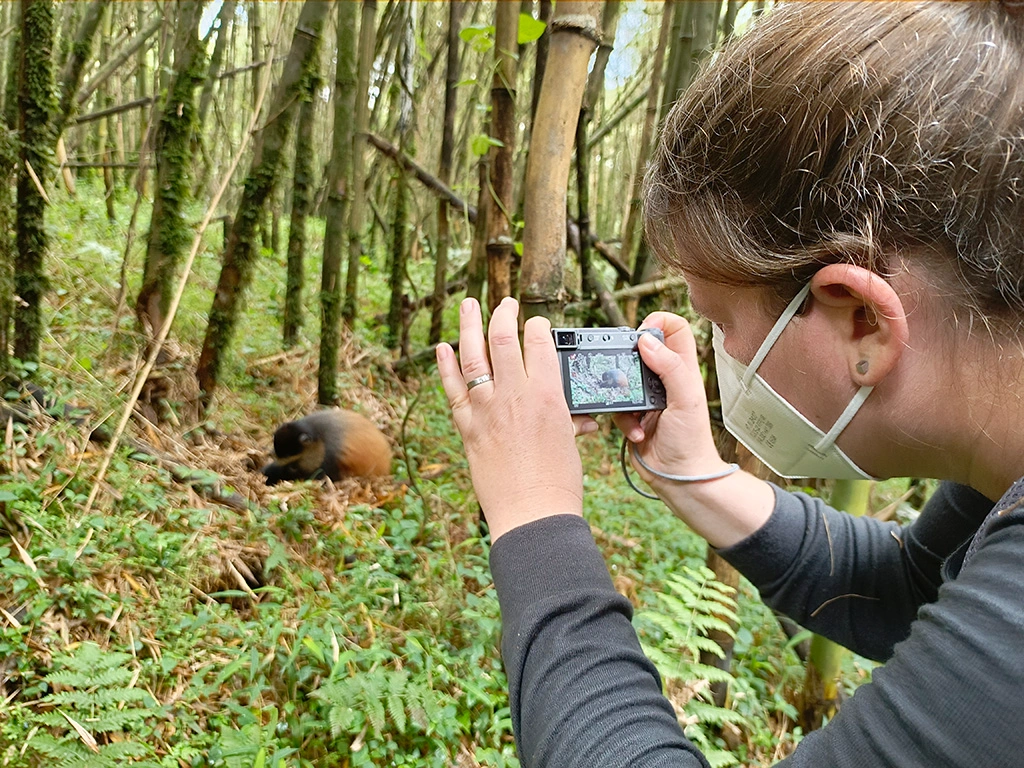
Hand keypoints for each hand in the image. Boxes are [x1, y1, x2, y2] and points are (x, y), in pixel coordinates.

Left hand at [436, 297, 583, 540]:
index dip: (536, 326)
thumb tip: (578, 418)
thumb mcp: (569, 442)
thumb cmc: (558, 482)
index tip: (535, 323)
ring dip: (468, 325)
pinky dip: (445, 367)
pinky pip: (452, 390)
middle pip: (502, 339)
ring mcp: (486, 410)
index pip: (539, 343)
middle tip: (504, 303)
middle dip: (503, 314)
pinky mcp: (468, 428)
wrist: (532, 512)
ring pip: (471, 355)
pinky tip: (443, 348)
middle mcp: (513, 395)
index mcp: (546, 395)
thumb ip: (568, 420)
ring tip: (467, 304)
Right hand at [614, 312, 773, 546]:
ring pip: (624, 377)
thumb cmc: (692, 443)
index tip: (642, 334)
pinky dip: (623, 419)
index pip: (674, 328)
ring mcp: (648, 397)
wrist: (679, 479)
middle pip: (643, 349)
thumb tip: (647, 340)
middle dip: (630, 360)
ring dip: (623, 394)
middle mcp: (665, 379)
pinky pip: (617, 406)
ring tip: (636, 410)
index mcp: (683, 369)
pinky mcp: (633, 415)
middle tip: (628, 372)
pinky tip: (636, 431)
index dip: (658, 323)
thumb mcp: (686, 400)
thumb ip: (670, 367)